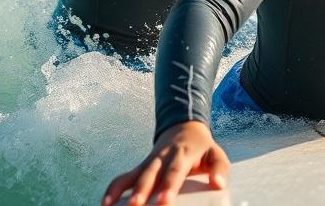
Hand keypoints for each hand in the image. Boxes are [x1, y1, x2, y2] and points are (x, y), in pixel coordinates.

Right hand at [102, 122, 229, 205]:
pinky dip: (113, 189)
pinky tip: (104, 203)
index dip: (169, 185)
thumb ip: (220, 168)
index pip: (175, 170)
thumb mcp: (215, 153)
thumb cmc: (201, 147)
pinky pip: (123, 177)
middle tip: (136, 205)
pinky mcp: (140, 167)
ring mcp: (149, 161)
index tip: (164, 201)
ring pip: (134, 175)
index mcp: (182, 153)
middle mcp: (163, 157)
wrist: (184, 127)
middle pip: (151, 174)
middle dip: (142, 190)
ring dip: (123, 190)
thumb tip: (218, 184)